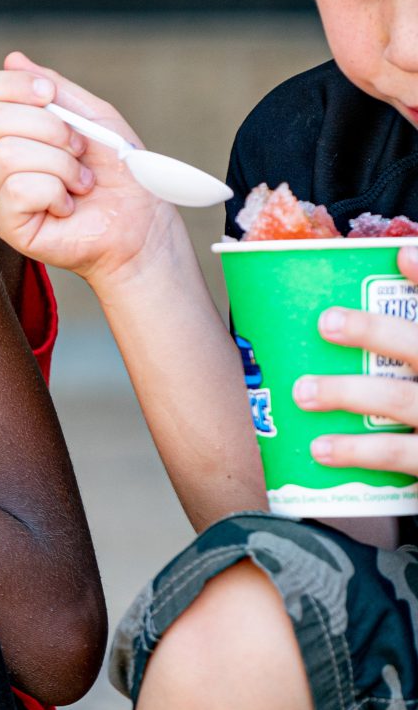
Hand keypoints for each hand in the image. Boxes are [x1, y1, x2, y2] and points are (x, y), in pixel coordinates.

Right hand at [0, 50, 181, 286]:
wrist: (143, 224)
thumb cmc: (122, 174)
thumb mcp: (94, 118)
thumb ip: (55, 87)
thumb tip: (13, 59)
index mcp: (16, 131)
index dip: (11, 86)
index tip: (49, 95)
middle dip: (51, 130)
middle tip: (79, 150)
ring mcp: (0, 192)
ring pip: (10, 153)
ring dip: (61, 165)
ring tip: (80, 183)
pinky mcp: (7, 222)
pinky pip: (19, 188)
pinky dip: (57, 192)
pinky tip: (68, 205)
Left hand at [297, 248, 417, 473]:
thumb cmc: (417, 397)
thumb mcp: (414, 356)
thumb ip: (396, 331)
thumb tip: (378, 270)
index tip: (401, 255)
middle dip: (376, 331)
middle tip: (326, 323)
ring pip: (401, 400)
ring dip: (349, 393)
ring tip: (303, 391)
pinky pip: (400, 455)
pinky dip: (359, 451)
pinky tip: (320, 447)